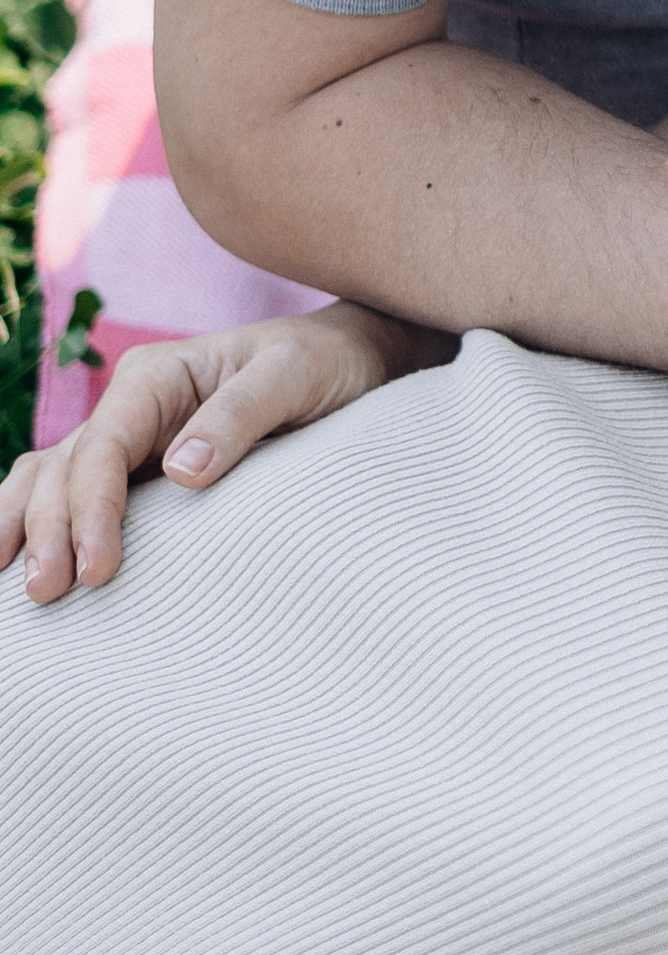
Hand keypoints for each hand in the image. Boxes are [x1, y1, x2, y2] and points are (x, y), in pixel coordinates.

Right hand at [0, 303, 411, 602]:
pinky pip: (71, 492)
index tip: (98, 569)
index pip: (103, 446)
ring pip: (50, 480)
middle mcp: (131, 406)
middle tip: (50, 593)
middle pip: (66, 469)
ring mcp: (130, 438)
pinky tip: (18, 563)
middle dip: (50, 530)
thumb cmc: (321, 364)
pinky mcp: (140, 469)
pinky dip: (37, 522)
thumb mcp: (292, 376)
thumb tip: (181, 470)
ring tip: (25, 592)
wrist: (348, 361)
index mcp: (156, 377)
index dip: (92, 508)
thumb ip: (240, 415)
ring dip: (29, 529)